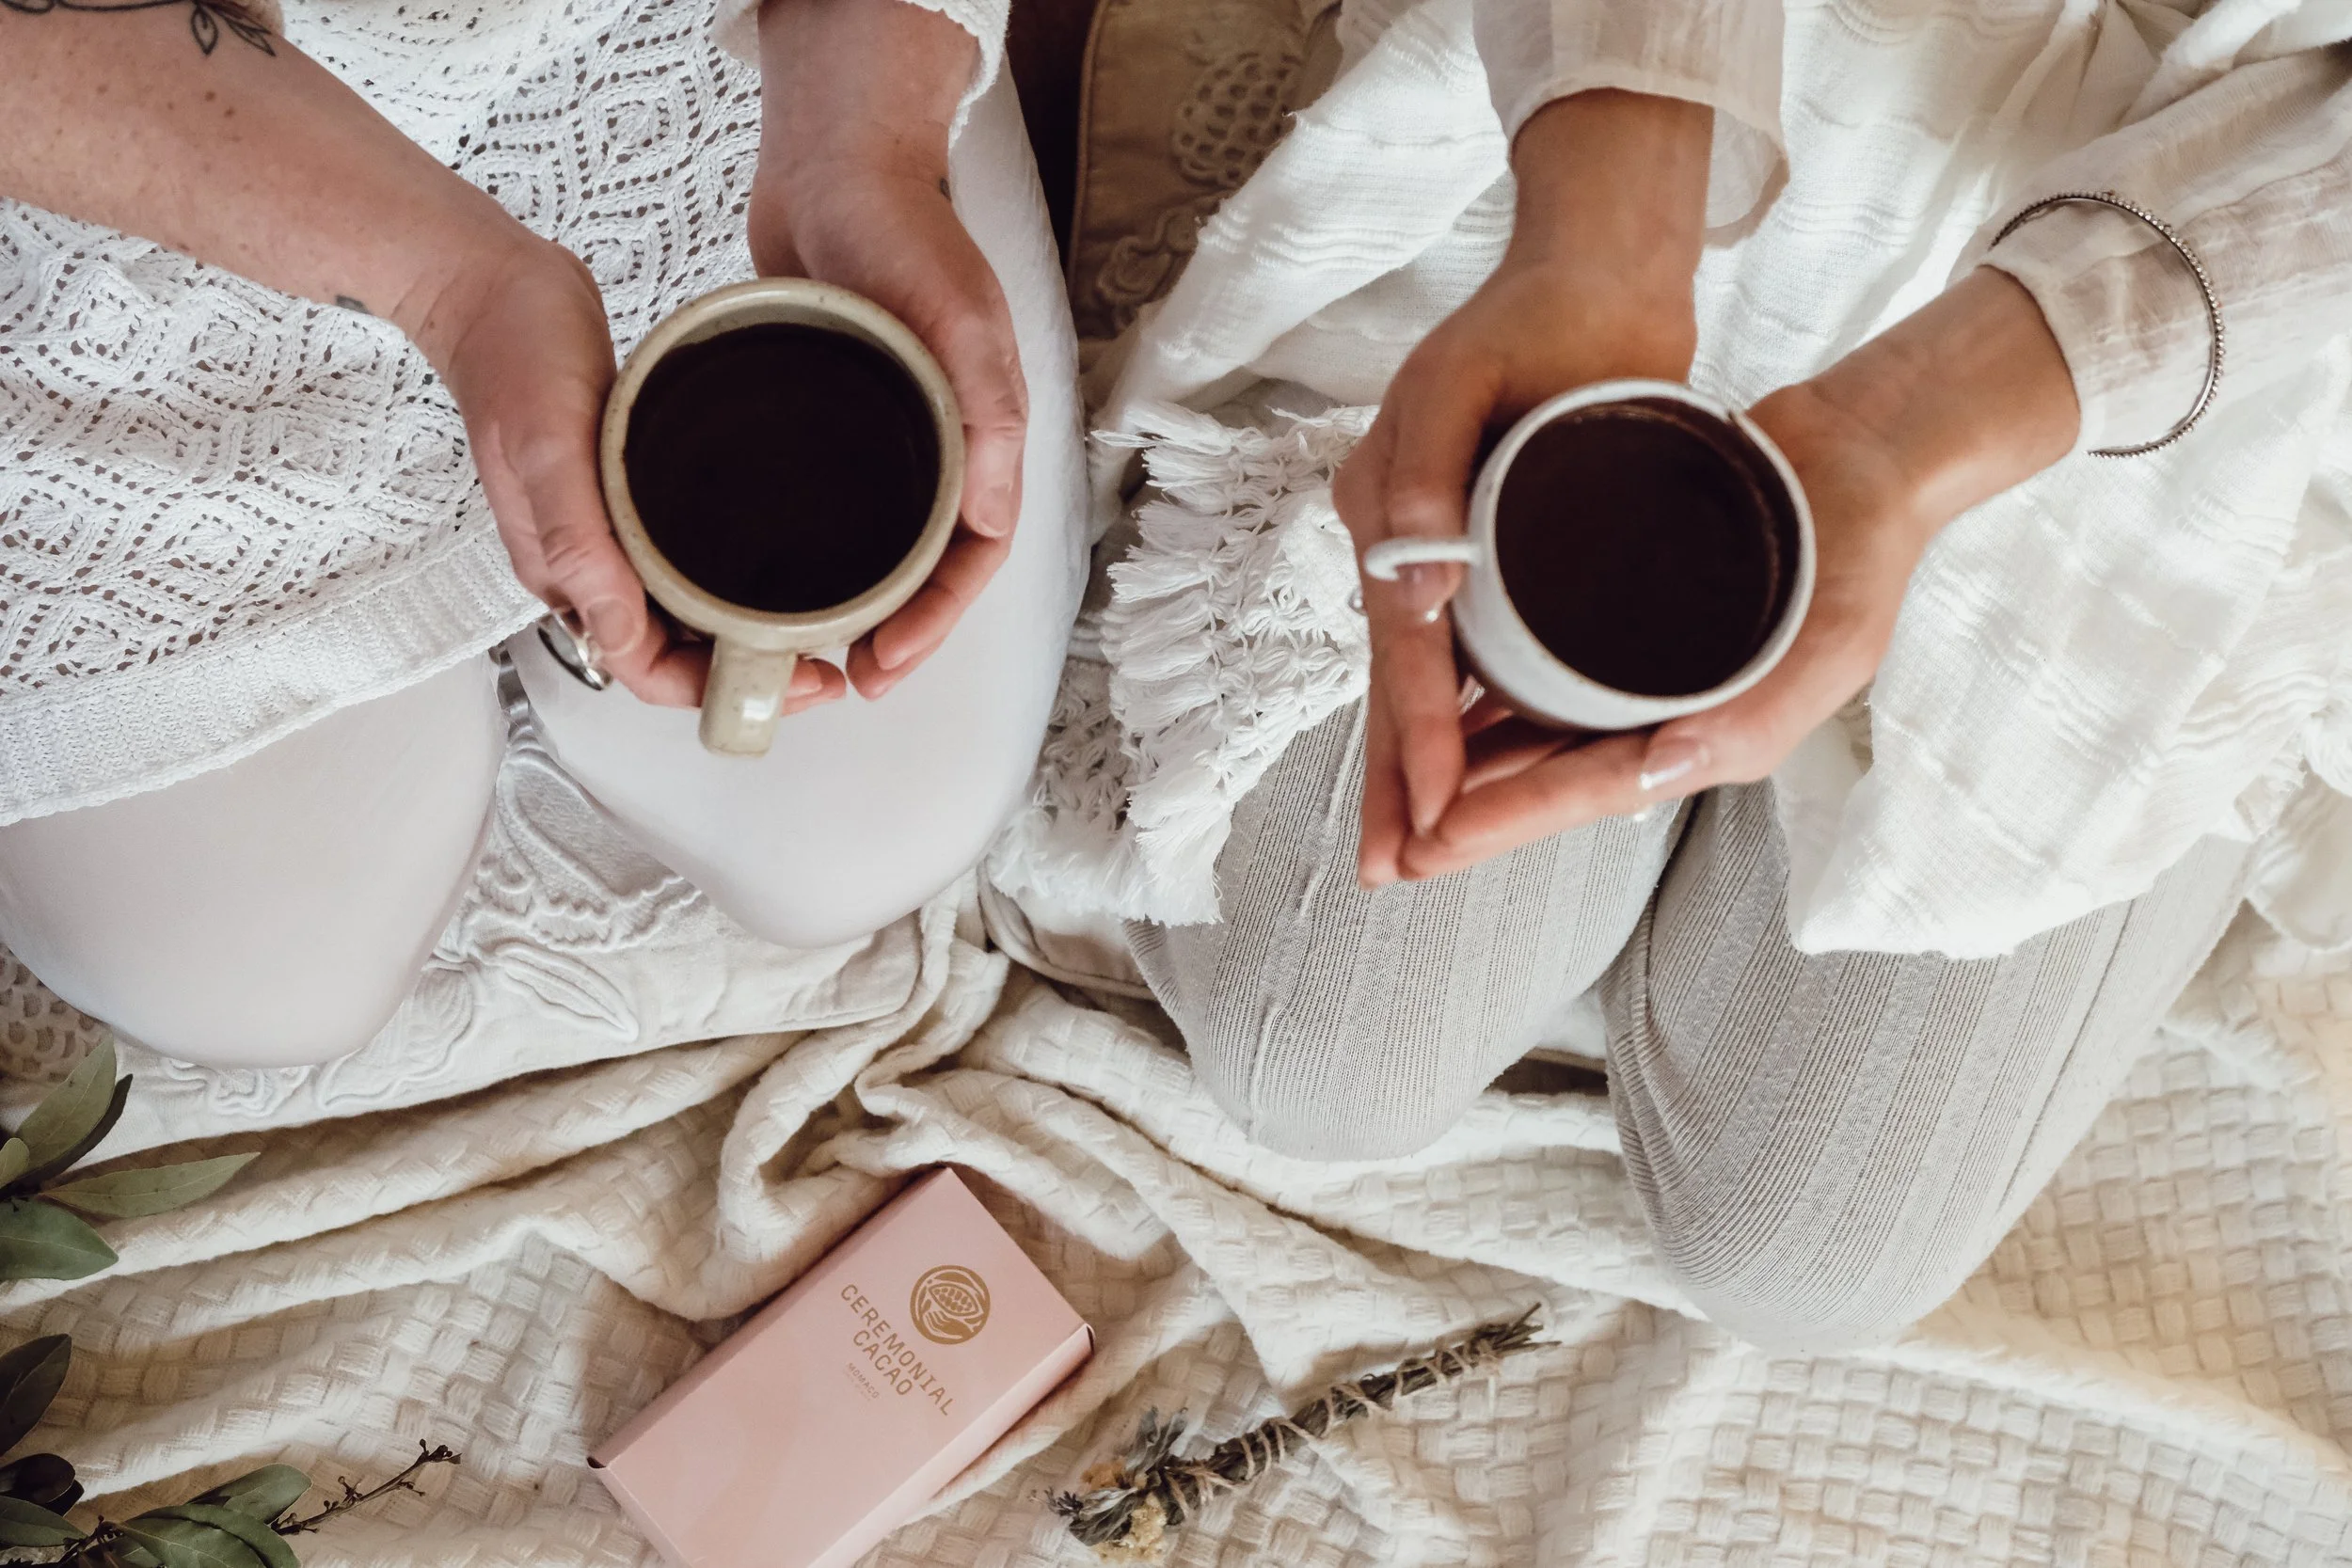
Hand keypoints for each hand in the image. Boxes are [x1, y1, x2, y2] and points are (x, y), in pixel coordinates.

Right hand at [425, 237, 839, 710]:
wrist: (497, 285)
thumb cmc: (512, 353)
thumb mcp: (548, 446)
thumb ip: (577, 543)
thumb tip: (621, 635)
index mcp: (564, 570)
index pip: (644, 668)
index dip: (717, 691)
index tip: (795, 682)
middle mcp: (590, 562)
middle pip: (672, 652)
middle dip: (747, 671)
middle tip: (825, 658)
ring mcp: (609, 529)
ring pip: (682, 608)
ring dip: (744, 627)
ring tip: (818, 618)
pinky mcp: (630, 492)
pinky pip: (683, 555)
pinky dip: (730, 571)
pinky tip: (777, 556)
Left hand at [750, 0, 1024, 700]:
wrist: (836, 165)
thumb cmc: (904, 232)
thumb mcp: (957, 319)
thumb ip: (986, 413)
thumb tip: (992, 521)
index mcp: (982, 432)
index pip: (974, 555)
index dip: (936, 623)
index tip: (884, 665)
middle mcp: (942, 444)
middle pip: (931, 568)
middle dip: (898, 634)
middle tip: (846, 679)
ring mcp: (888, 436)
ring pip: (883, 546)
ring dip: (857, 605)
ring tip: (812, 649)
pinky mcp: (833, 420)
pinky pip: (836, 505)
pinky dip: (818, 549)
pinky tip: (773, 572)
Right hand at [1334, 90, 1710, 884]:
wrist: (1599, 271)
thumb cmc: (1537, 317)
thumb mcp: (1464, 381)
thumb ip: (1424, 476)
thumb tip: (1410, 588)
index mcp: (1389, 517)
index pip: (1403, 653)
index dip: (1413, 742)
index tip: (1429, 819)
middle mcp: (1409, 545)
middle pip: (1401, 687)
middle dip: (1396, 784)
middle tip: (1387, 871)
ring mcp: (1451, 553)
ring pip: (1433, 683)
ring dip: (1427, 765)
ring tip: (1424, 845)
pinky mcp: (1501, 552)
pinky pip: (1474, 655)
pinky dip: (1471, 716)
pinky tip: (1482, 767)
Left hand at [1392, 269, 2081, 879]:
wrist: (1858, 454)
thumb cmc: (1861, 548)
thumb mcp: (1834, 638)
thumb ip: (1763, 710)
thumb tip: (1674, 767)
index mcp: (1709, 733)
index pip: (1592, 787)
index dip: (1513, 816)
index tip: (1438, 835)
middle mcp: (1663, 714)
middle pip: (1548, 776)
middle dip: (1471, 816)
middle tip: (1392, 849)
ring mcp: (1638, 671)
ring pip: (1534, 730)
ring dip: (1466, 761)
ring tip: (1395, 788)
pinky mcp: (1618, 620)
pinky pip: (1541, 668)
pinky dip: (1489, 688)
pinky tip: (1437, 692)